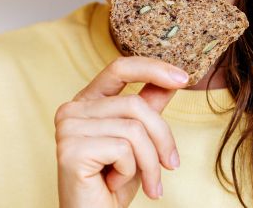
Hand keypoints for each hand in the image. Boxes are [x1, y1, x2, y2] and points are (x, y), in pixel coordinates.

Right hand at [54, 56, 188, 207]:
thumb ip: (150, 108)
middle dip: (162, 138)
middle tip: (171, 165)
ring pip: (134, 129)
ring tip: (149, 184)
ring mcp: (68, 127)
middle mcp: (73, 109)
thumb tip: (172, 80)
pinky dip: (130, 172)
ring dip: (150, 163)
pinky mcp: (70, 149)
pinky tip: (114, 184)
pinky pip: (123, 149)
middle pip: (136, 105)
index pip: (120, 68)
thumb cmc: (115, 181)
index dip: (153, 68)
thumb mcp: (140, 140)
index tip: (184, 78)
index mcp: (88, 101)